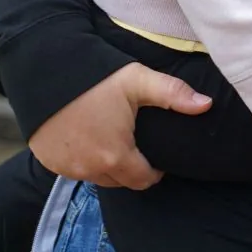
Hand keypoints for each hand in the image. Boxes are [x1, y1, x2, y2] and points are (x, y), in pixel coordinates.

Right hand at [29, 64, 211, 189]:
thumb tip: (207, 105)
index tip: (157, 156)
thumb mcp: (139, 80)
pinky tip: (89, 139)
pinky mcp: (47, 161)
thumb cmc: (96, 76)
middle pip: (120, 181)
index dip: (154, 171)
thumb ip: (174, 94)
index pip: (143, 180)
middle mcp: (89, 169)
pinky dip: (83, 161)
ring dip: (107, 166)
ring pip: (96, 177)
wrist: (45, 70)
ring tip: (113, 140)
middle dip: (132, 169)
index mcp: (115, 156)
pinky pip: (73, 170)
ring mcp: (65, 167)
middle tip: (136, 146)